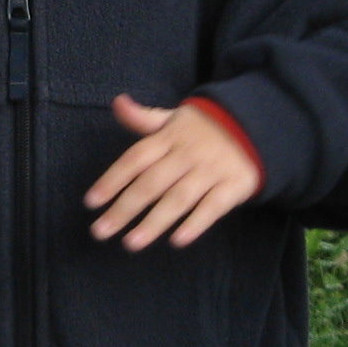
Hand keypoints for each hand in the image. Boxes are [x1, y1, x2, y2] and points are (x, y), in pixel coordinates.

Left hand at [85, 94, 259, 249]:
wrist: (256, 125)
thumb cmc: (204, 128)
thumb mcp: (175, 118)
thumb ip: (144, 118)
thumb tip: (117, 103)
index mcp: (169, 137)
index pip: (135, 158)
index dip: (112, 179)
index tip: (91, 202)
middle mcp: (187, 154)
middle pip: (152, 183)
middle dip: (124, 208)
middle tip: (100, 231)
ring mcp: (211, 170)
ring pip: (179, 198)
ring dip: (154, 222)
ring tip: (130, 243)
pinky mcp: (234, 185)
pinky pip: (213, 207)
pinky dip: (196, 223)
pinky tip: (177, 241)